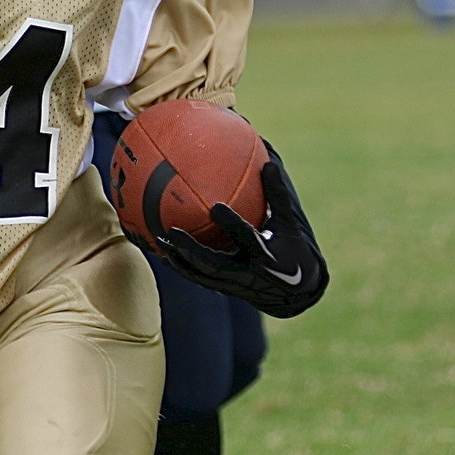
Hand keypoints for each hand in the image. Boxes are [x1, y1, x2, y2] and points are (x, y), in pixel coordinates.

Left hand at [155, 151, 327, 318]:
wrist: (296, 292)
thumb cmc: (292, 249)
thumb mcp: (289, 224)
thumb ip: (277, 196)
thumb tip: (267, 162)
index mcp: (266, 255)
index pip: (247, 238)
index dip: (231, 224)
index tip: (215, 207)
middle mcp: (247, 273)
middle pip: (214, 264)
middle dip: (192, 250)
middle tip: (172, 232)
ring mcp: (234, 284)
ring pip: (202, 275)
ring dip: (179, 260)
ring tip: (159, 242)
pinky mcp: (225, 289)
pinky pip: (199, 279)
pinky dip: (181, 267)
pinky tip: (163, 253)